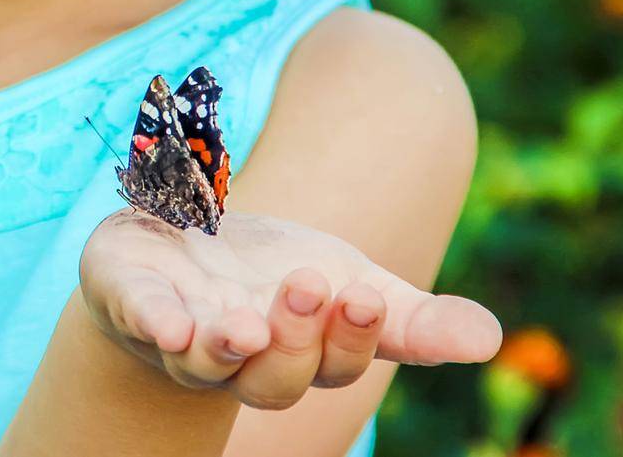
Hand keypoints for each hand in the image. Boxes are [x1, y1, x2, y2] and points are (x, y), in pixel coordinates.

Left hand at [78, 207, 503, 409]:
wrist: (179, 245)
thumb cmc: (275, 275)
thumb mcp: (351, 283)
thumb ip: (411, 316)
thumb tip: (491, 339)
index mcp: (302, 354)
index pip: (335, 365)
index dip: (351, 338)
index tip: (362, 295)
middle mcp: (242, 359)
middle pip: (274, 376)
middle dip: (296, 336)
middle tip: (310, 284)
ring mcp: (181, 336)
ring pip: (206, 363)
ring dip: (228, 345)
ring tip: (245, 323)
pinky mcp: (130, 302)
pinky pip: (140, 321)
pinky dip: (153, 322)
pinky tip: (167, 322)